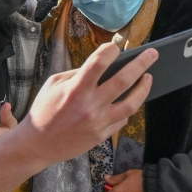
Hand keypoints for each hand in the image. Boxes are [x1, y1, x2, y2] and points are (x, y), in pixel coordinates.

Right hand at [20, 42, 156, 166]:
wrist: (38, 144)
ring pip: (131, 103)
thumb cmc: (43, 111)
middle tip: (153, 54)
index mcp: (75, 89)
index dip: (110, 50)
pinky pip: (122, 120)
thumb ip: (76, 74)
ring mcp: (99, 122)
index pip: (99, 63)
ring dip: (143, 88)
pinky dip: (127, 109)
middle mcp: (90, 105)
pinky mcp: (102, 135)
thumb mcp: (53, 85)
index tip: (116, 46)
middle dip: (141, 64)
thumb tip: (98, 67)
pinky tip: (129, 101)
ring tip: (148, 78)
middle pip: (123, 80)